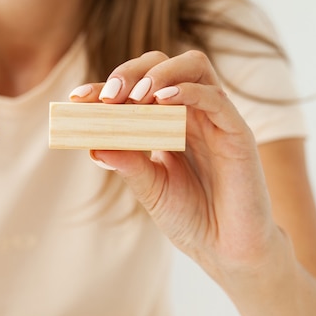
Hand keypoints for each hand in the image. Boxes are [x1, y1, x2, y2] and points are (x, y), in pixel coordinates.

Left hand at [71, 51, 284, 278]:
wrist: (227, 250)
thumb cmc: (191, 218)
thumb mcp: (150, 189)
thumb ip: (127, 165)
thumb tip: (92, 145)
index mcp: (169, 124)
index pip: (137, 89)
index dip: (106, 87)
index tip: (77, 98)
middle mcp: (192, 114)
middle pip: (164, 65)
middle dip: (131, 72)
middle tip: (107, 96)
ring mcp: (216, 120)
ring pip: (193, 67)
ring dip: (159, 74)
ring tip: (134, 96)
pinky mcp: (238, 133)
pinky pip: (215, 98)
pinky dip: (187, 91)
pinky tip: (161, 101)